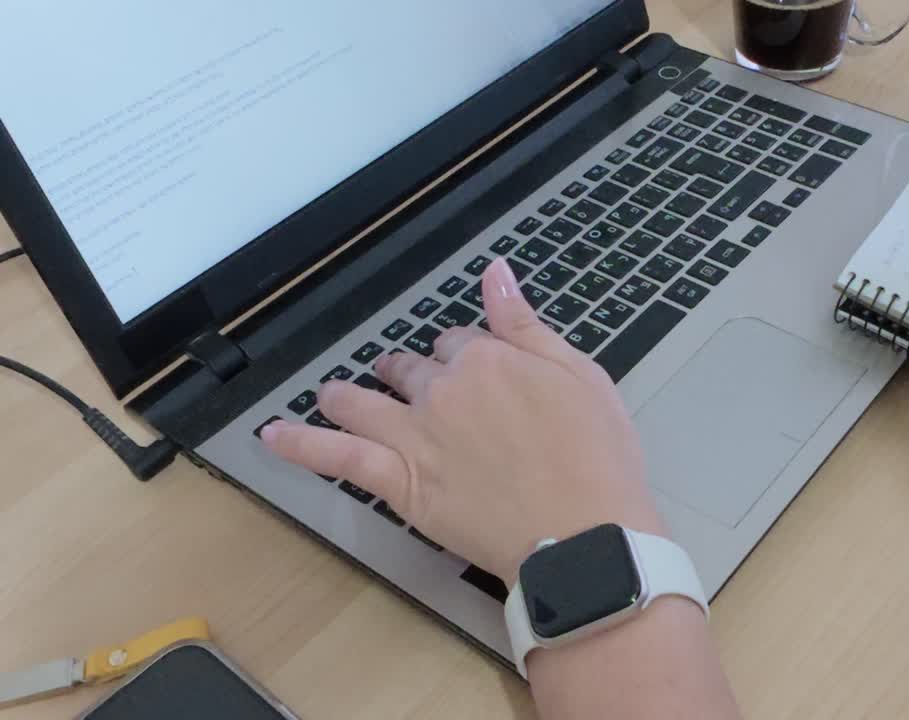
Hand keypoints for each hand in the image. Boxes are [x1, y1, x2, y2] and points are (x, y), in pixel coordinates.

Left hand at [260, 258, 663, 586]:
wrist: (585, 531)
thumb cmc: (597, 457)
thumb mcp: (579, 374)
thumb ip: (526, 323)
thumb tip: (497, 274)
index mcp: (488, 359)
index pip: (460, 342)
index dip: (465, 355)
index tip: (475, 371)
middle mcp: (444, 390)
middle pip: (413, 370)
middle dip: (407, 374)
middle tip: (409, 384)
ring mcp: (416, 436)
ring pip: (365, 404)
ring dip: (345, 395)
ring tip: (332, 394)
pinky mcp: (401, 482)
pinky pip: (339, 458)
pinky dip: (301, 445)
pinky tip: (272, 435)